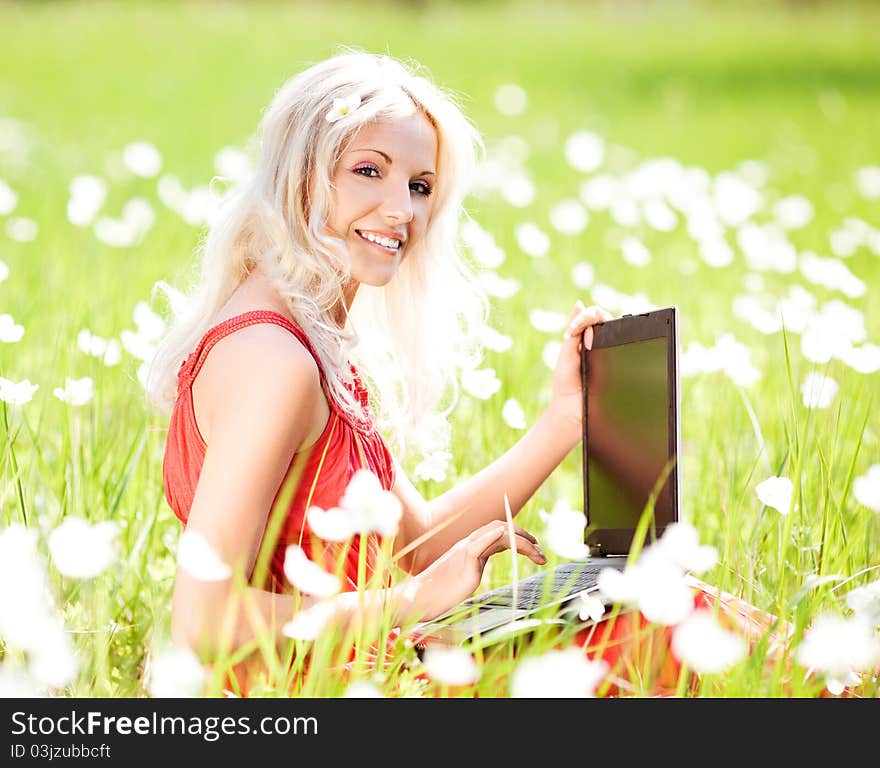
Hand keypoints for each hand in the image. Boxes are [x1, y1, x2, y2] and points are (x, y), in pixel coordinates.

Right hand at [406, 521, 545, 621]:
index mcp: (468, 548)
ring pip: (498, 534)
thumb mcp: (460, 578)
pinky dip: (497, 538)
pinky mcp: (465, 563)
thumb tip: (479, 571)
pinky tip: (511, 539)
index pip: (496, 532)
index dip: (516, 535)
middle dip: (524, 535)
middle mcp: (468, 545)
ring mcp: (467, 552)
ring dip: (523, 541)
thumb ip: (472, 569)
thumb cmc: (437, 593)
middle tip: (539, 549)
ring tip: (538, 553)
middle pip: (501, 528)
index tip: (532, 546)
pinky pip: (482, 545)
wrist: (418, 598)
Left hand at [549, 301, 612, 439]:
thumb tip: (580, 304)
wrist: (572, 411)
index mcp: (589, 341)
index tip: (572, 329)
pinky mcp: (622, 370)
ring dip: (609, 330)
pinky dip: (621, 345)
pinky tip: (605, 346)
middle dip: (598, 318)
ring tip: (588, 341)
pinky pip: (628, 353)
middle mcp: (603, 348)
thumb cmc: (566, 384)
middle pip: (611, 323)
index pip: (596, 319)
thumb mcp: (566, 354)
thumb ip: (574, 331)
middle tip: (582, 329)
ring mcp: (614, 358)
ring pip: (622, 335)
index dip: (589, 316)